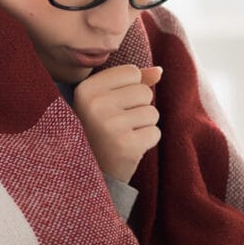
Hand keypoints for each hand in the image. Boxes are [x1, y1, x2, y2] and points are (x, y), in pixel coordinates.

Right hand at [72, 65, 162, 182]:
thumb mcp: (104, 101)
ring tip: (121, 136)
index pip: (132, 72)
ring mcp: (110, 126)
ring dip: (143, 126)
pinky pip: (155, 133)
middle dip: (138, 108)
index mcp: (85, 89)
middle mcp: (95, 105)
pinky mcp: (126, 146)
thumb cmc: (97, 132)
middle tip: (116, 126)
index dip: (128, 90)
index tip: (110, 107)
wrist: (84, 174)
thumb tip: (159, 71)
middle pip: (144, 92)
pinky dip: (146, 142)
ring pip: (152, 112)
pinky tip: (127, 148)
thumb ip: (131, 82)